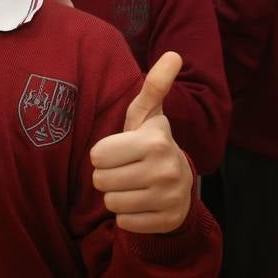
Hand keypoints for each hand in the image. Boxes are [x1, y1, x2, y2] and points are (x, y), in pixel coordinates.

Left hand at [91, 52, 192, 233]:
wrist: (180, 186)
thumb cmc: (150, 145)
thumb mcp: (148, 115)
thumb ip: (155, 86)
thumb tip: (174, 54)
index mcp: (155, 141)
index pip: (98, 155)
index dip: (103, 154)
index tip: (120, 151)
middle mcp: (164, 169)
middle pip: (101, 181)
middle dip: (107, 177)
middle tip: (125, 170)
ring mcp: (168, 198)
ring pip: (111, 203)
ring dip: (116, 196)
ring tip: (132, 186)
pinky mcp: (166, 222)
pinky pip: (124, 223)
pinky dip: (128, 216)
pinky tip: (141, 204)